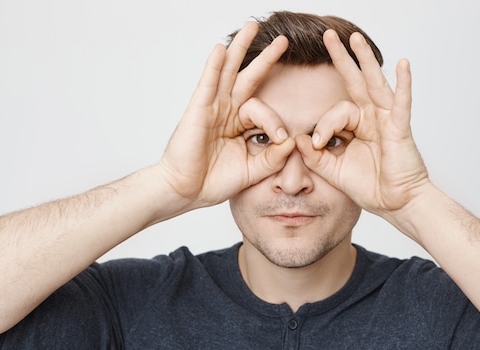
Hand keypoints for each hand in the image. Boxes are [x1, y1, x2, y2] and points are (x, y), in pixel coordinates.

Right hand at [158, 22, 294, 210]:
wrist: (187, 192)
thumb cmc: (214, 181)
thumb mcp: (253, 170)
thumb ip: (273, 157)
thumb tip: (292, 141)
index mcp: (239, 125)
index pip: (264, 110)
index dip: (276, 122)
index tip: (282, 139)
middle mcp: (226, 111)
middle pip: (248, 78)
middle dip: (265, 58)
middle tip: (283, 40)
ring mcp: (212, 108)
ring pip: (228, 71)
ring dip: (241, 48)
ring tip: (253, 27)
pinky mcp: (198, 110)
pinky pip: (208, 83)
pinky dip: (214, 66)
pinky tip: (221, 48)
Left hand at [297, 29, 429, 217]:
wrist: (395, 204)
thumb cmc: (370, 186)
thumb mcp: (334, 170)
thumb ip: (314, 156)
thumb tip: (297, 138)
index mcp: (356, 126)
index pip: (334, 112)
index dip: (323, 126)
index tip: (317, 145)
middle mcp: (371, 117)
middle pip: (354, 81)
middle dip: (340, 58)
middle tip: (327, 35)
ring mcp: (386, 120)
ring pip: (374, 83)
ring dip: (364, 59)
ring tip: (355, 38)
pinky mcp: (399, 129)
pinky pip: (401, 103)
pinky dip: (404, 84)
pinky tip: (403, 63)